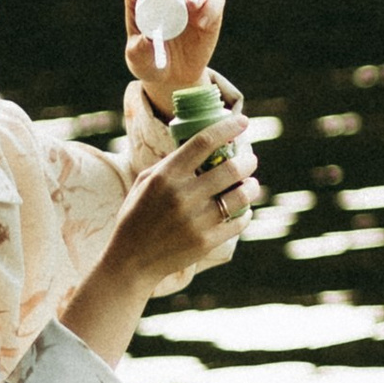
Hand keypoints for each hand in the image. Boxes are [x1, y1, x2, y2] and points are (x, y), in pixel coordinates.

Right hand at [107, 115, 260, 294]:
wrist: (131, 260)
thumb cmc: (137, 215)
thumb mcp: (145, 182)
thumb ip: (171, 163)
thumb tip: (203, 144)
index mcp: (166, 176)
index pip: (203, 142)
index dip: (227, 128)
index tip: (242, 121)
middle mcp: (183, 196)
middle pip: (231, 168)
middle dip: (248, 160)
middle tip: (250, 159)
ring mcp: (196, 220)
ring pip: (241, 195)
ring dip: (252, 186)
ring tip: (251, 184)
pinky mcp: (206, 241)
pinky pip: (239, 220)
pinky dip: (245, 212)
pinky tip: (242, 208)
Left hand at [123, 0, 227, 93]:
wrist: (175, 78)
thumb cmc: (150, 64)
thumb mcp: (139, 59)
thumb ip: (139, 49)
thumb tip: (148, 37)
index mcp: (143, 1)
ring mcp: (190, 2)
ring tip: (192, 5)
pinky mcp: (210, 13)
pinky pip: (215, 0)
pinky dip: (212, 7)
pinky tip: (203, 24)